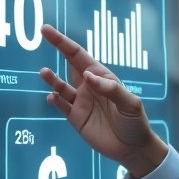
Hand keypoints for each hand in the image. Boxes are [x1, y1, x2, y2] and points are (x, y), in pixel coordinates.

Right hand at [39, 24, 166, 178]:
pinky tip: (52, 97)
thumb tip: (87, 76)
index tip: (47, 30)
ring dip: (52, 79)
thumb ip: (110, 89)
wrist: (133, 148)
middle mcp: (88, 86)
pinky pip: (62, 106)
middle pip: (68, 62)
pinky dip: (55, 100)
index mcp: (102, 77)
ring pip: (61, 85)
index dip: (63, 42)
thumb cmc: (135, 122)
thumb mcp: (130, 104)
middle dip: (57, 46)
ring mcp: (80, 101)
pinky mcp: (76, 117)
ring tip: (44, 72)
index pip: (79, 55)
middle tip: (43, 31)